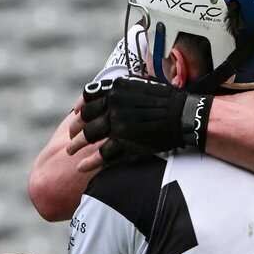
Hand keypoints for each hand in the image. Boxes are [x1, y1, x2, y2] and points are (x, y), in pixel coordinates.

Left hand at [67, 76, 189, 167]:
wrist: (182, 115)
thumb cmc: (169, 101)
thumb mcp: (144, 86)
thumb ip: (127, 91)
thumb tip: (118, 94)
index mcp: (117, 88)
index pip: (90, 96)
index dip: (81, 107)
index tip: (76, 113)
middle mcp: (113, 103)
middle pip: (86, 117)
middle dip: (75, 128)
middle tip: (71, 136)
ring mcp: (118, 122)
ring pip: (90, 135)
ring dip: (77, 144)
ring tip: (70, 152)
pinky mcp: (124, 141)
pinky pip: (102, 152)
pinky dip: (90, 161)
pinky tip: (81, 167)